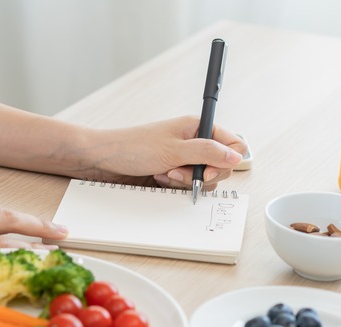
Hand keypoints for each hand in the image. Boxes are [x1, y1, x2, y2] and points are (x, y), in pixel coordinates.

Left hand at [88, 116, 247, 188]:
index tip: (207, 170)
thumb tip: (236, 156)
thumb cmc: (133, 146)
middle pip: (220, 164)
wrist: (104, 159)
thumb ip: (208, 152)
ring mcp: (183, 157)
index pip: (233, 144)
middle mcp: (193, 141)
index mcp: (198, 127)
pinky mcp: (173, 171)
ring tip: (164, 174)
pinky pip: (187, 184)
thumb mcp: (174, 150)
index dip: (226, 161)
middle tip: (178, 172)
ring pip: (203, 177)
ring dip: (185, 181)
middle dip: (201, 174)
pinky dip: (175, 185)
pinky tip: (159, 178)